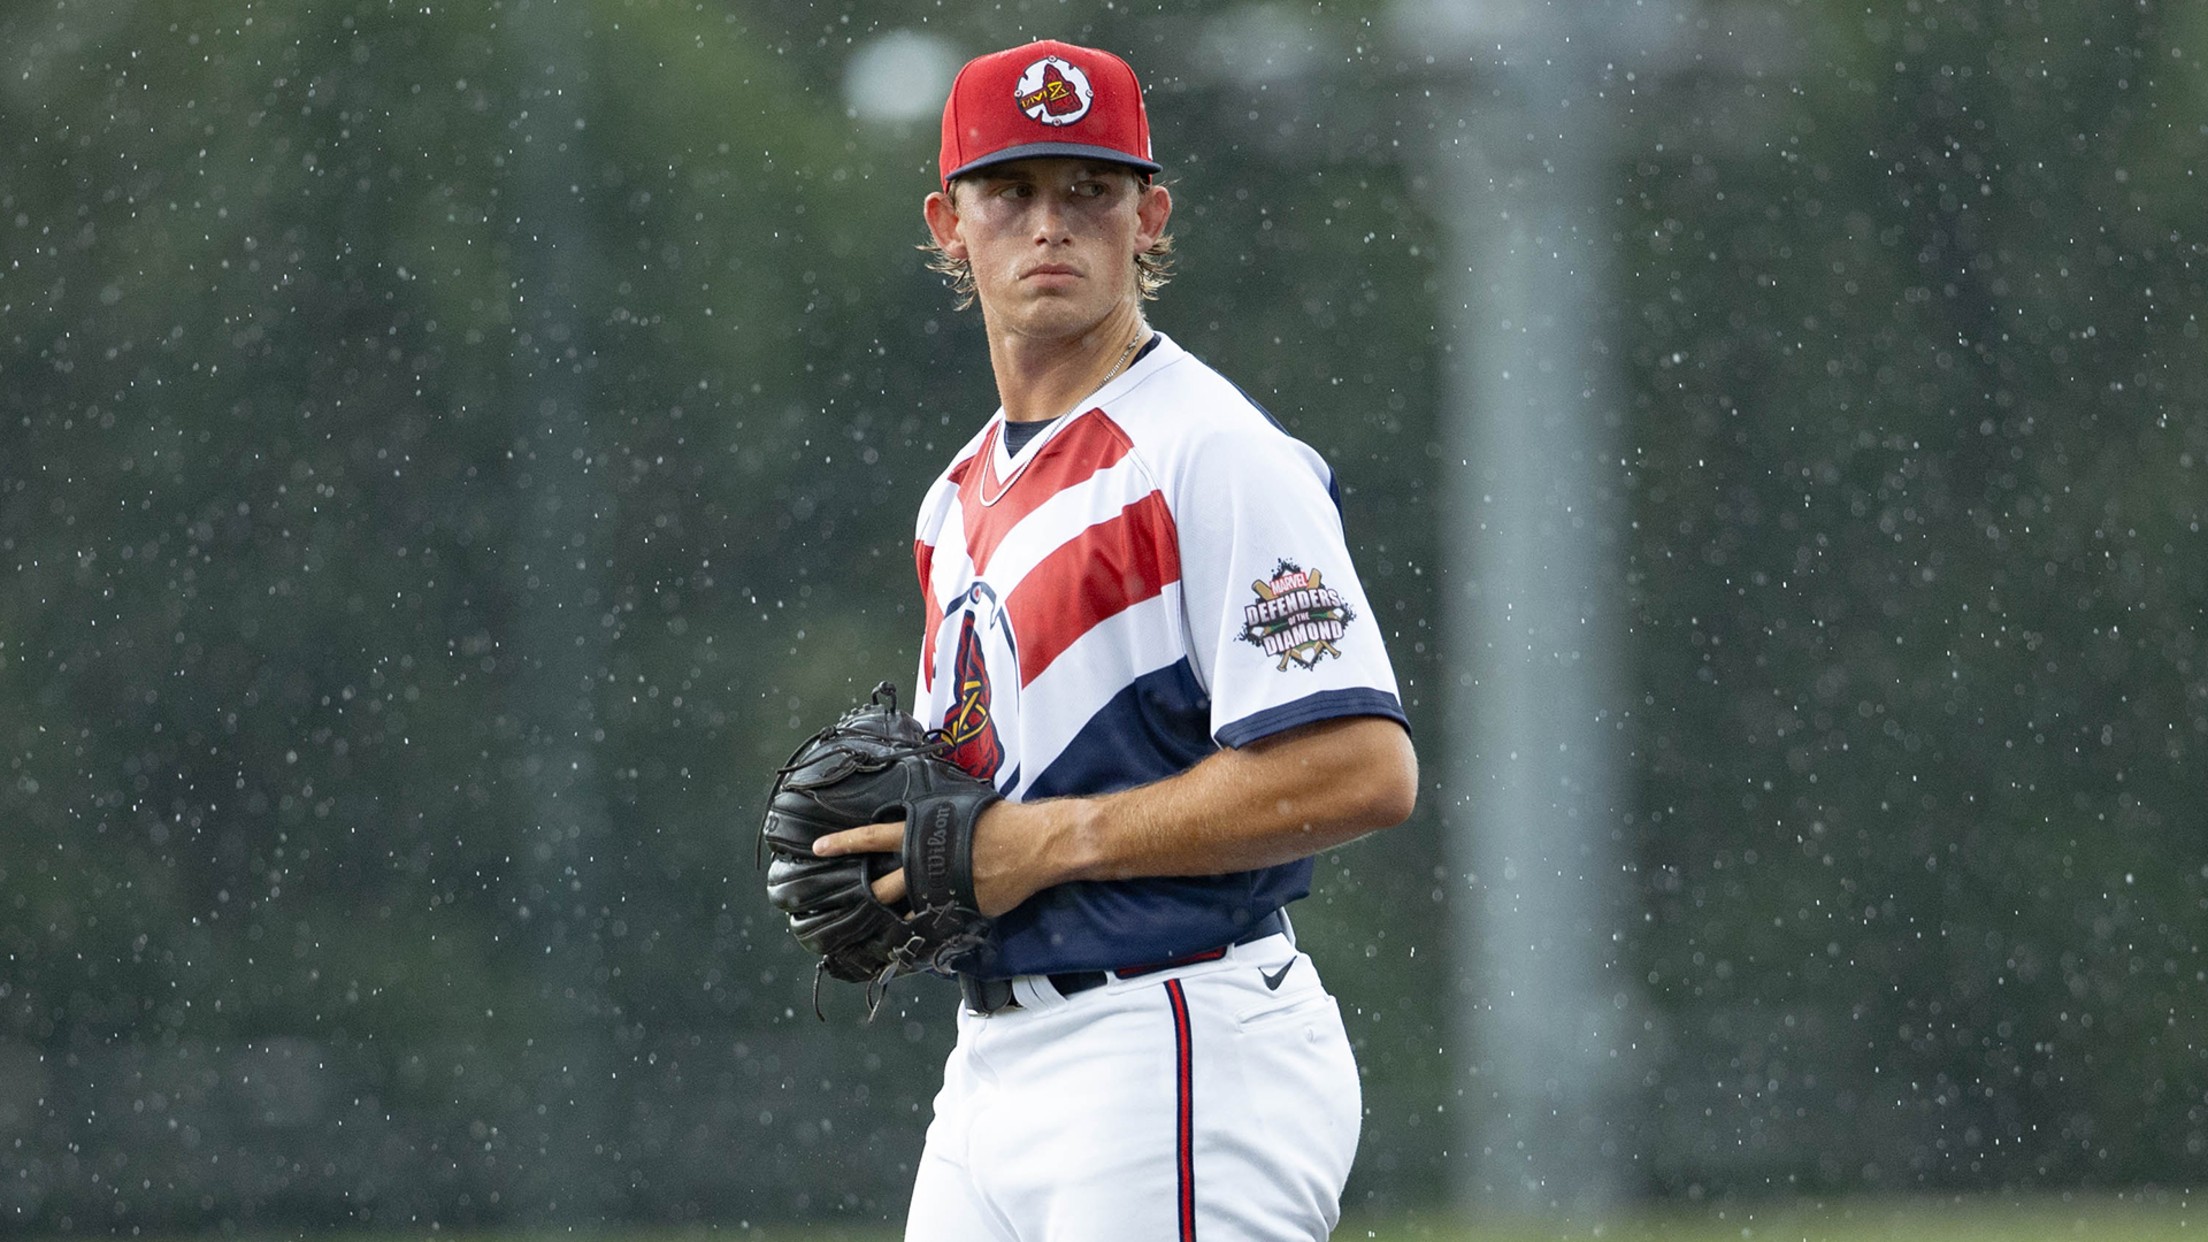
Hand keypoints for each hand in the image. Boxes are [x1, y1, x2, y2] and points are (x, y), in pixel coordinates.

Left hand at [815, 801, 1064, 917]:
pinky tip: (915, 940)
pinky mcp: (959, 910)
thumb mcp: (958, 808)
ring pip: (904, 912)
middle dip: (859, 899)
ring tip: (868, 934)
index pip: (872, 839)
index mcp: (920, 835)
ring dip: (889, 922)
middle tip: (836, 908)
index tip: (818, 851)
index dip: (844, 843)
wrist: (1033, 845)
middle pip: (880, 888)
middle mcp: (923, 865)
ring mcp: (940, 891)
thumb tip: (920, 819)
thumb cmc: (999, 820)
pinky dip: (925, 929)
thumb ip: (933, 819)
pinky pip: (935, 924)